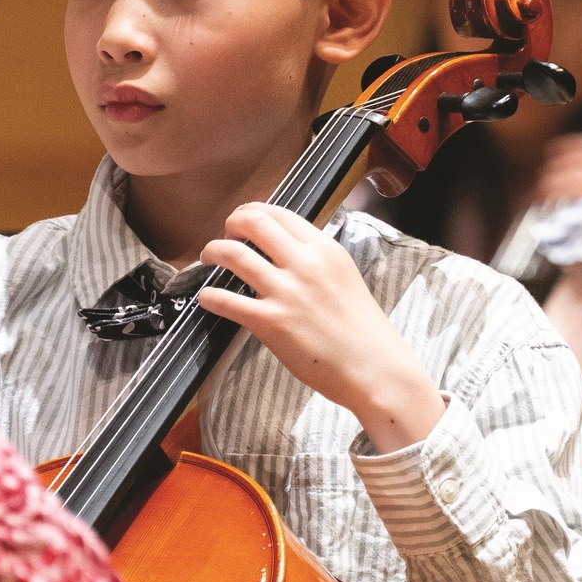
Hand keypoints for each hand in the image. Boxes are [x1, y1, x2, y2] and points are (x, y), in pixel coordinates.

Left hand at [197, 202, 445, 449]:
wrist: (375, 369)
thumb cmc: (364, 331)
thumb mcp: (346, 278)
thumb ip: (316, 262)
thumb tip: (284, 255)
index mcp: (325, 250)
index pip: (280, 213)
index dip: (254, 212)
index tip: (245, 222)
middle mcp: (305, 264)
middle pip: (253, 221)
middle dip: (231, 223)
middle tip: (226, 236)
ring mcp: (287, 292)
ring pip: (233, 253)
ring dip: (213, 251)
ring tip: (209, 257)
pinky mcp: (272, 323)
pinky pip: (226, 300)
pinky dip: (208, 296)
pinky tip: (206, 298)